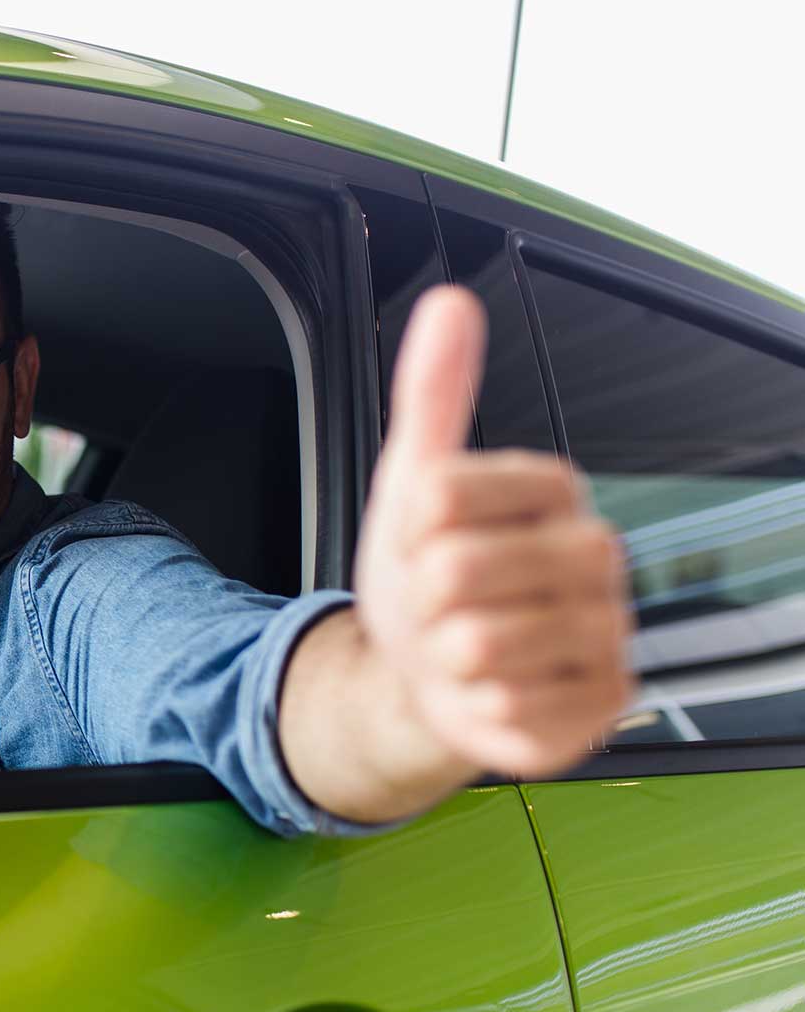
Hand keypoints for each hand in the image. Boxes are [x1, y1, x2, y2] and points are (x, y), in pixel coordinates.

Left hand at [352, 286, 634, 777]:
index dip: (404, 529)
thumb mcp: (415, 480)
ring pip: (477, 644)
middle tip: (441, 604)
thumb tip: (450, 303)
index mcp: (555, 489)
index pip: (438, 495)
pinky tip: (490, 689)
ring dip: (444, 658)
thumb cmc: (428, 573)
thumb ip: (433, 393)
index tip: (423, 540)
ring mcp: (606, 632)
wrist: (427, 671)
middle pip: (454, 572)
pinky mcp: (600, 703)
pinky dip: (474, 707)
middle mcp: (596, 554)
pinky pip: (504, 707)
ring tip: (462, 647)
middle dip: (420, 599)